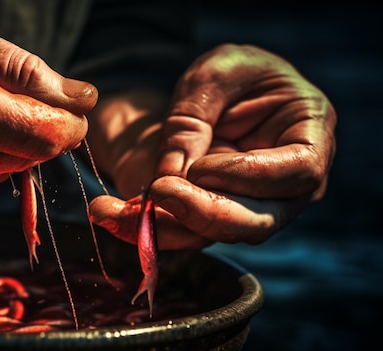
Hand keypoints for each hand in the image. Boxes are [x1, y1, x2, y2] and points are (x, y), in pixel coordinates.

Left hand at [88, 44, 335, 248]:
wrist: (214, 96)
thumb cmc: (230, 75)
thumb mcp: (214, 74)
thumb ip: (195, 120)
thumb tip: (173, 176)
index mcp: (309, 136)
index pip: (297, 172)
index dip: (250, 176)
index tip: (202, 166)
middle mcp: (286, 185)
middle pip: (257, 221)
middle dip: (205, 214)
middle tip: (158, 193)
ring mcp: (249, 206)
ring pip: (213, 235)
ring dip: (163, 228)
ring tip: (114, 210)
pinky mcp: (211, 217)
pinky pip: (181, 232)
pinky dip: (143, 227)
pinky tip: (109, 213)